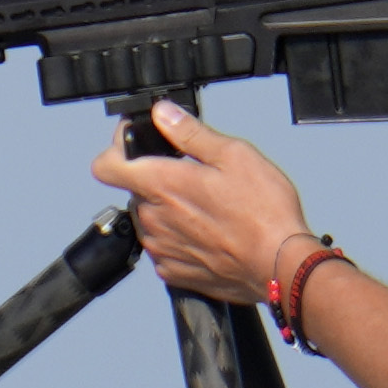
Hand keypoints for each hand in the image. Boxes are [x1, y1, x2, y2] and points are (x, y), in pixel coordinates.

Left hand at [92, 99, 309, 304]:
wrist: (282, 267)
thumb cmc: (264, 214)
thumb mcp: (234, 155)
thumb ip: (190, 132)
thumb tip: (163, 114)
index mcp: (162, 185)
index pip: (106, 165)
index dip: (117, 149)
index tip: (135, 144)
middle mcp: (154, 219)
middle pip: (136, 191)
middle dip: (158, 180)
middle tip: (196, 177)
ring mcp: (162, 249)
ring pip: (150, 220)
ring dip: (169, 211)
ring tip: (209, 208)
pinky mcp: (174, 273)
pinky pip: (163, 248)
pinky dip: (179, 239)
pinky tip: (209, 234)